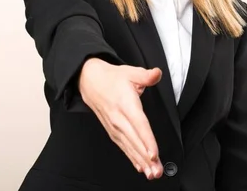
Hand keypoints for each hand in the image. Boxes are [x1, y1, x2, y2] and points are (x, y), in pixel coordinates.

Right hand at [78, 58, 163, 179]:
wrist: (90, 81)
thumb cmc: (112, 78)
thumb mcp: (130, 72)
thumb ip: (146, 75)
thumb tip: (157, 73)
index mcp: (125, 103)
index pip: (139, 124)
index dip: (146, 140)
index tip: (153, 154)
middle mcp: (119, 118)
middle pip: (134, 140)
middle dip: (146, 158)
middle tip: (156, 171)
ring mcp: (114, 126)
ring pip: (129, 147)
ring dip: (140, 162)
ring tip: (151, 174)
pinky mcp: (112, 130)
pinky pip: (123, 146)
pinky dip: (132, 157)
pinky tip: (140, 167)